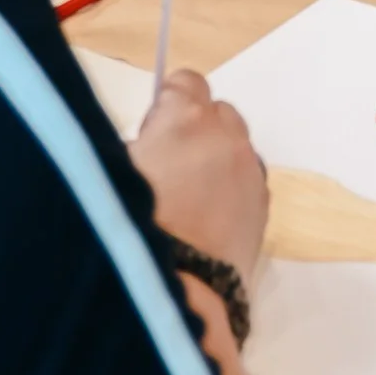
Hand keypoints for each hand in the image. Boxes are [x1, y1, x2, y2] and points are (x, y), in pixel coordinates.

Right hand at [134, 68, 268, 282]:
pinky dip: (231, 190)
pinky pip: (248, 182)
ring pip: (237, 148)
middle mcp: (227, 137)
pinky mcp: (264, 208)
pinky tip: (207, 221)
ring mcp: (250, 172)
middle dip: (196, 129)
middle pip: (217, 112)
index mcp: (187, 119)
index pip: (186, 82)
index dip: (168, 103)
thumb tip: (145, 141)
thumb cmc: (130, 227)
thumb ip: (133, 145)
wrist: (175, 292)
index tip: (153, 130)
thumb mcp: (112, 172)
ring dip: (217, 160)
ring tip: (188, 199)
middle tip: (167, 166)